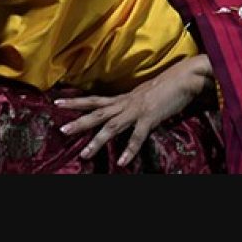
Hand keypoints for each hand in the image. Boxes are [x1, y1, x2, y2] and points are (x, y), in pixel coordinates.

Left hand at [54, 54, 213, 167]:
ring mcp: (136, 110)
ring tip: (85, 155)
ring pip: (112, 126)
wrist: (184, 78)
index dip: (76, 101)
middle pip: (97, 112)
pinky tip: (121, 163)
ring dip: (97, 141)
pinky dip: (129, 150)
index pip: (94, 99)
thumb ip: (131, 104)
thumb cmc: (165, 86)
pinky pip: (137, 137)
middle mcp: (125, 103)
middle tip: (61, 130)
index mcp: (123, 98)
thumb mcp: (143, 95)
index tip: (57, 102)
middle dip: (79, 122)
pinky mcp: (149, 118)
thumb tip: (122, 110)